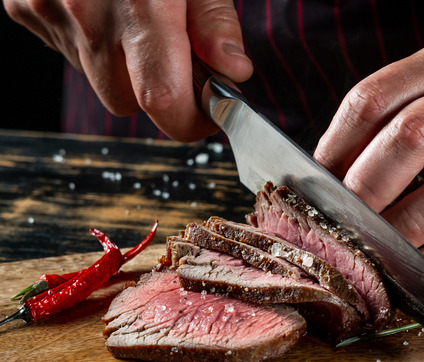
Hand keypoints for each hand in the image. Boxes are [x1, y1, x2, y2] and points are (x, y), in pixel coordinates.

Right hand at [3, 0, 252, 141]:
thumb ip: (213, 20)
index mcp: (139, 7)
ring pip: (95, 79)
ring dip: (122, 65)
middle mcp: (86, 16)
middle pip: (126, 101)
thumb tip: (232, 70)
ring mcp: (46, 11)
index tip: (208, 113)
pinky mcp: (23, 6)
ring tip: (134, 17)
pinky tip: (102, 6)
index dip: (190, 121)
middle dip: (157, 91)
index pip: (162, 100)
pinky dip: (89, 40)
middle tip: (177, 58)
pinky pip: (66, 49)